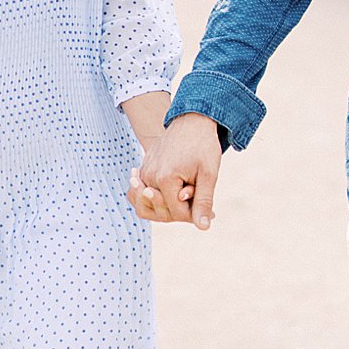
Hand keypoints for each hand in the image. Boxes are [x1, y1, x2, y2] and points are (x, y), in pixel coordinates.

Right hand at [128, 114, 221, 229]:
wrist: (191, 121)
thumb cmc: (202, 146)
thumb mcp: (209, 174)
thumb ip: (203, 201)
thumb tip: (203, 226)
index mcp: (165, 179)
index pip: (176, 213)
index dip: (193, 214)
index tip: (205, 204)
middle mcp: (149, 177)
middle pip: (160, 212)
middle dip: (180, 210)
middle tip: (196, 196)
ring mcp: (143, 173)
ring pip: (146, 205)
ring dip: (164, 206)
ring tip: (182, 197)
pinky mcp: (142, 169)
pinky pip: (139, 193)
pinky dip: (152, 198)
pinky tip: (164, 194)